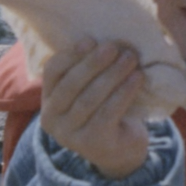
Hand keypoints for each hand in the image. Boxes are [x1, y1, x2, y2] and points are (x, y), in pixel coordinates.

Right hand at [40, 37, 148, 178]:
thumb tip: (103, 36)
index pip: (52, 71)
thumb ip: (88, 70)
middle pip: (71, 84)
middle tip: (115, 47)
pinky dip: (123, 92)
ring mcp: (71, 135)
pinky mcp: (93, 144)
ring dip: (112, 74)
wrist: (121, 149)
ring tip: (130, 58)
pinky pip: (107, 113)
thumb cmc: (105, 108)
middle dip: (94, 63)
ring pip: (90, 98)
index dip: (71, 54)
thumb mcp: (90, 89)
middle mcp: (53, 120)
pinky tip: (137, 78)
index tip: (91, 40)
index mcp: (48, 100)